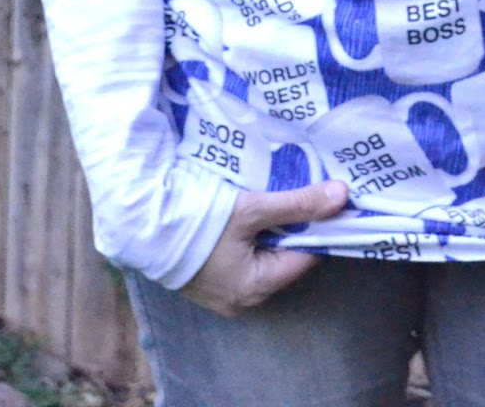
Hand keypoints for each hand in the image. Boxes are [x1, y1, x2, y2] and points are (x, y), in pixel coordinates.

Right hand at [180, 178, 348, 315]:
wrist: (141, 223)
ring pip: (263, 253)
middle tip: (307, 188)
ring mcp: (222, 289)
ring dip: (272, 226)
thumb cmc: (197, 221)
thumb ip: (299, 204)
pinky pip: (242, 254)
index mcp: (255, 287)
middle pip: (284, 256)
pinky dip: (251, 232)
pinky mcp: (208, 276)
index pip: (305, 257)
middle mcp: (241, 297)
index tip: (330, 198)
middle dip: (295, 224)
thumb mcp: (253, 209)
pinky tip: (253, 206)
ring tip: (281, 192)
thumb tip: (343, 195)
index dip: (319, 226)